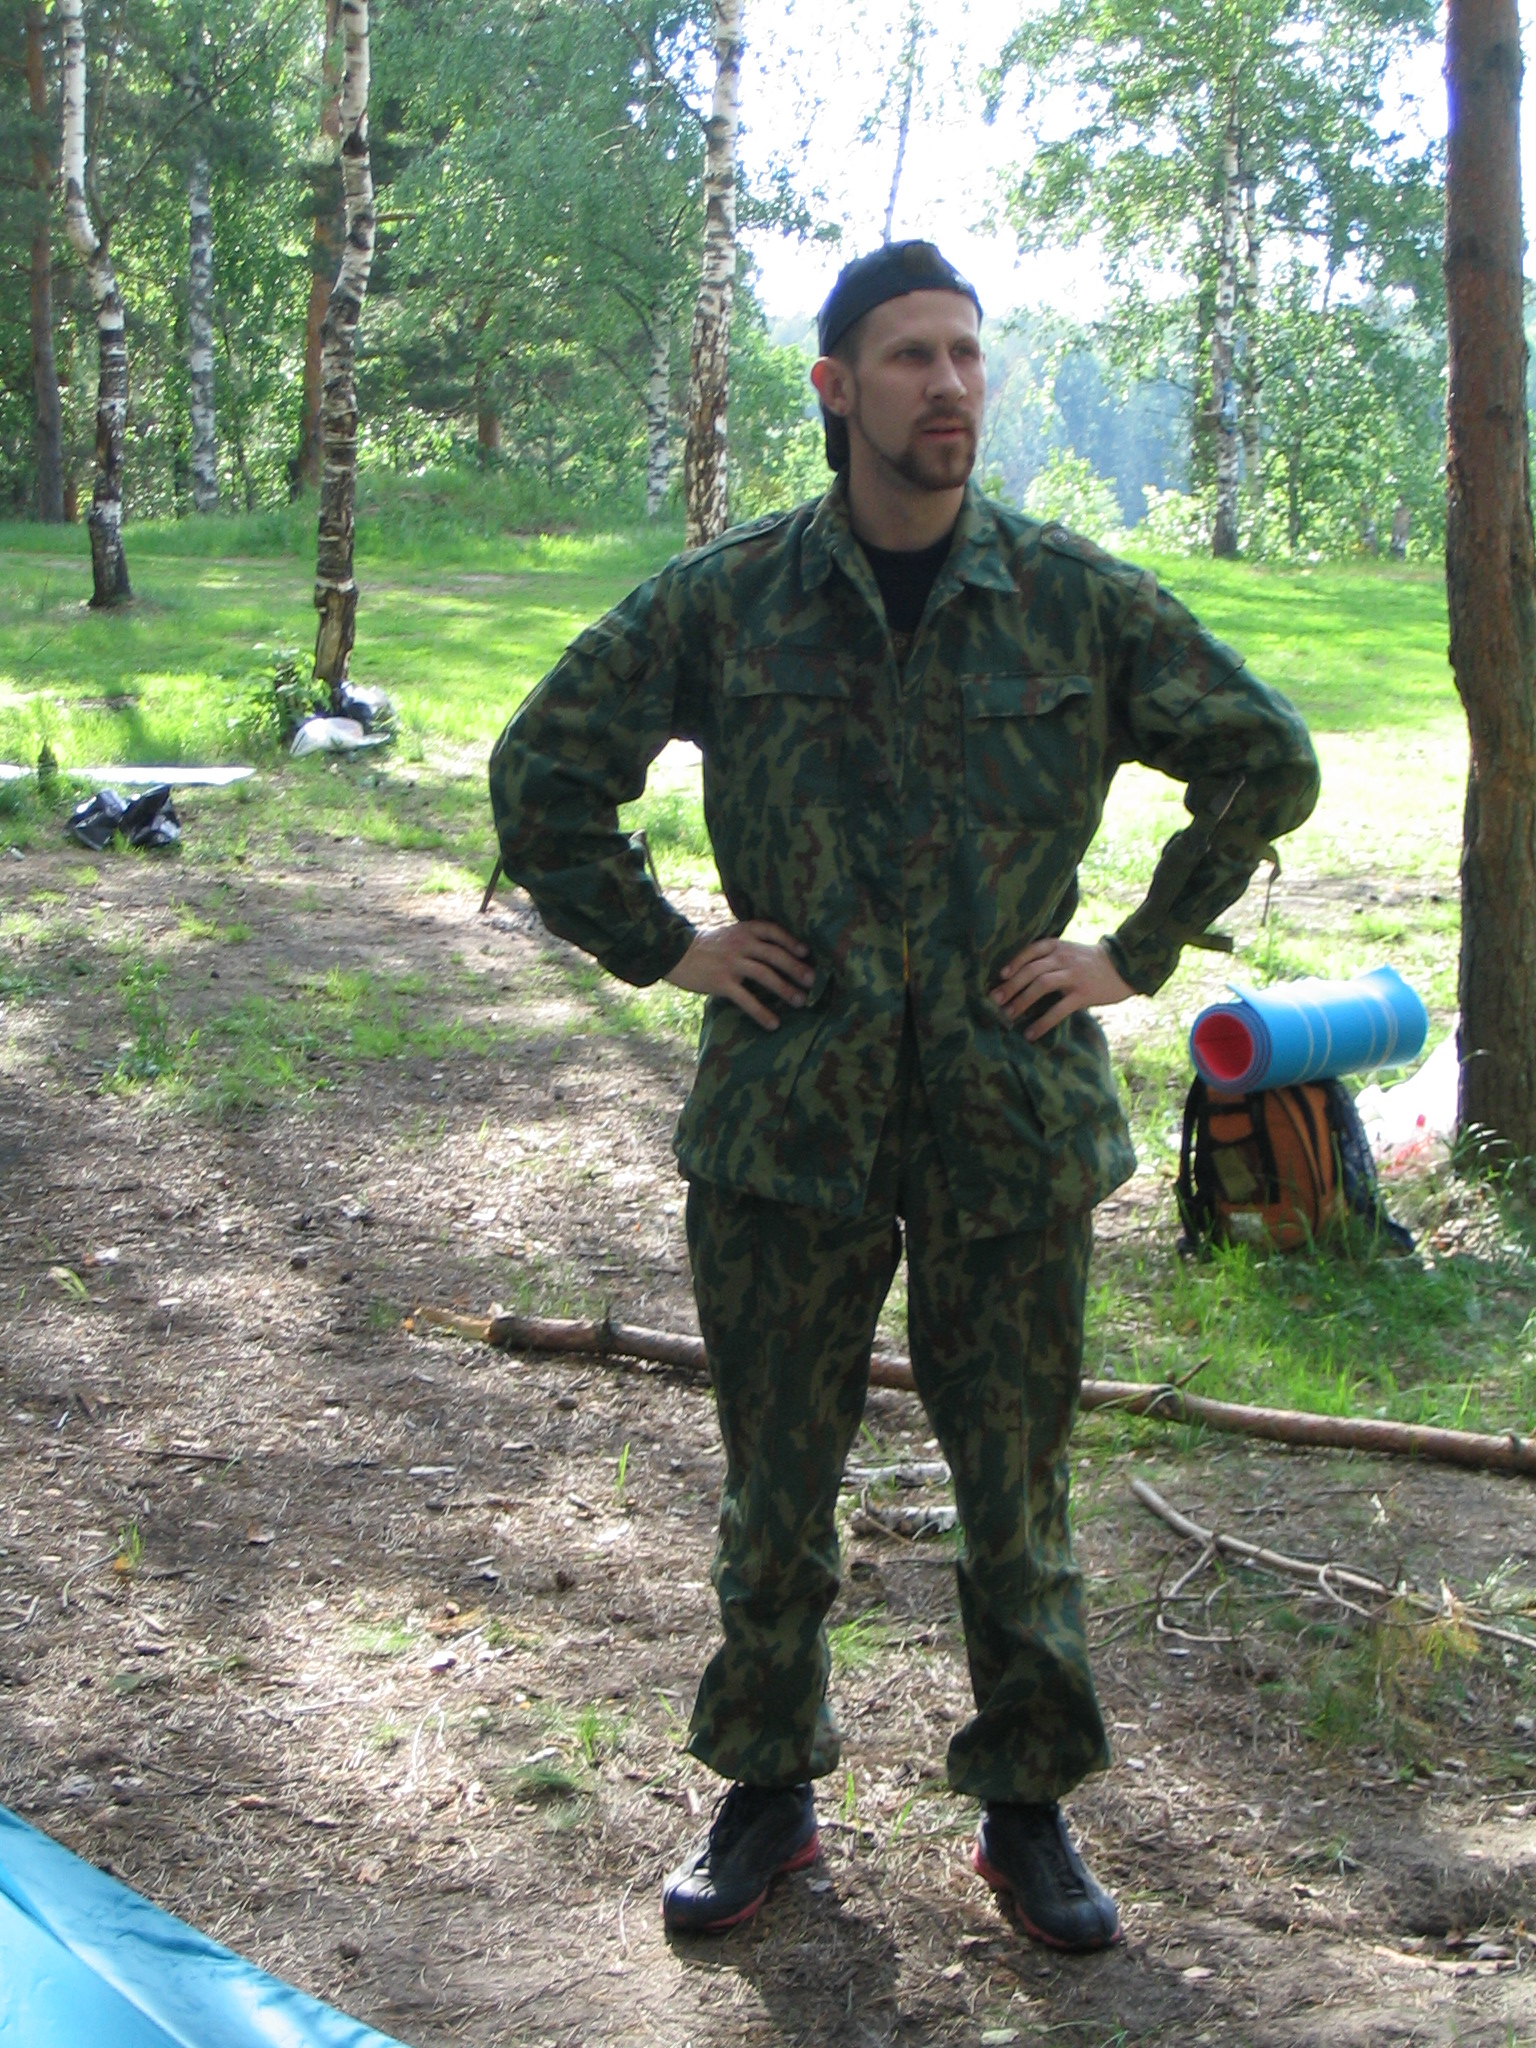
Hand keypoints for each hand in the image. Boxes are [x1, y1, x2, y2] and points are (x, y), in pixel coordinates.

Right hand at [666, 920, 813, 1029]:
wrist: (674, 953)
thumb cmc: (705, 946)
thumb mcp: (728, 934)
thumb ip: (749, 939)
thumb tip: (776, 954)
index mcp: (743, 930)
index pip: (773, 931)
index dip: (791, 941)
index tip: (806, 952)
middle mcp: (740, 944)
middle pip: (774, 954)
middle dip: (796, 968)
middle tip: (812, 981)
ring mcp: (731, 963)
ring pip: (765, 975)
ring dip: (785, 989)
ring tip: (800, 1001)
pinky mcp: (721, 982)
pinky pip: (746, 999)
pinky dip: (762, 1012)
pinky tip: (773, 1023)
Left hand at [990, 937, 1132, 1040]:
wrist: (1123, 966)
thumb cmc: (1089, 962)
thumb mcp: (1068, 951)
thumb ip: (1047, 958)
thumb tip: (1016, 976)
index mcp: (1057, 947)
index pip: (1030, 951)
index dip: (1014, 962)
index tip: (999, 976)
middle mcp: (1063, 958)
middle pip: (1031, 970)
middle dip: (1011, 986)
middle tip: (994, 1000)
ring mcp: (1073, 976)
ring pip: (1042, 985)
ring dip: (1022, 1001)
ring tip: (1007, 1016)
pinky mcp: (1083, 994)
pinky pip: (1058, 1009)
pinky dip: (1042, 1022)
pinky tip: (1031, 1033)